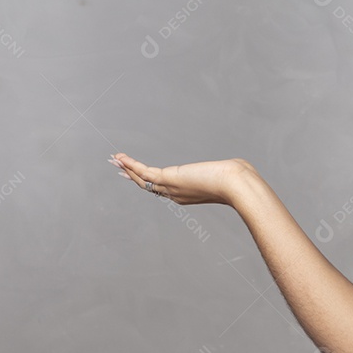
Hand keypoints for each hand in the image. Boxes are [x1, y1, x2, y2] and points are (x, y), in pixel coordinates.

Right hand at [110, 153, 257, 206]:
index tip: (137, 175)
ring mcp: (171, 188)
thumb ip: (227, 171)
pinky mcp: (170, 178)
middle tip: (119, 168)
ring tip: (114, 160)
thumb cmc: (237, 180)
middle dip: (132, 176)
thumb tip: (238, 165)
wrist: (236, 184)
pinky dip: (131, 164)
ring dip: (127, 169)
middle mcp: (176, 194)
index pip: (163, 188)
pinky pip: (145, 172)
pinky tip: (121, 158)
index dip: (148, 181)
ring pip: (143, 179)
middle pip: (148, 185)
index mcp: (187, 194)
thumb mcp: (228, 174)